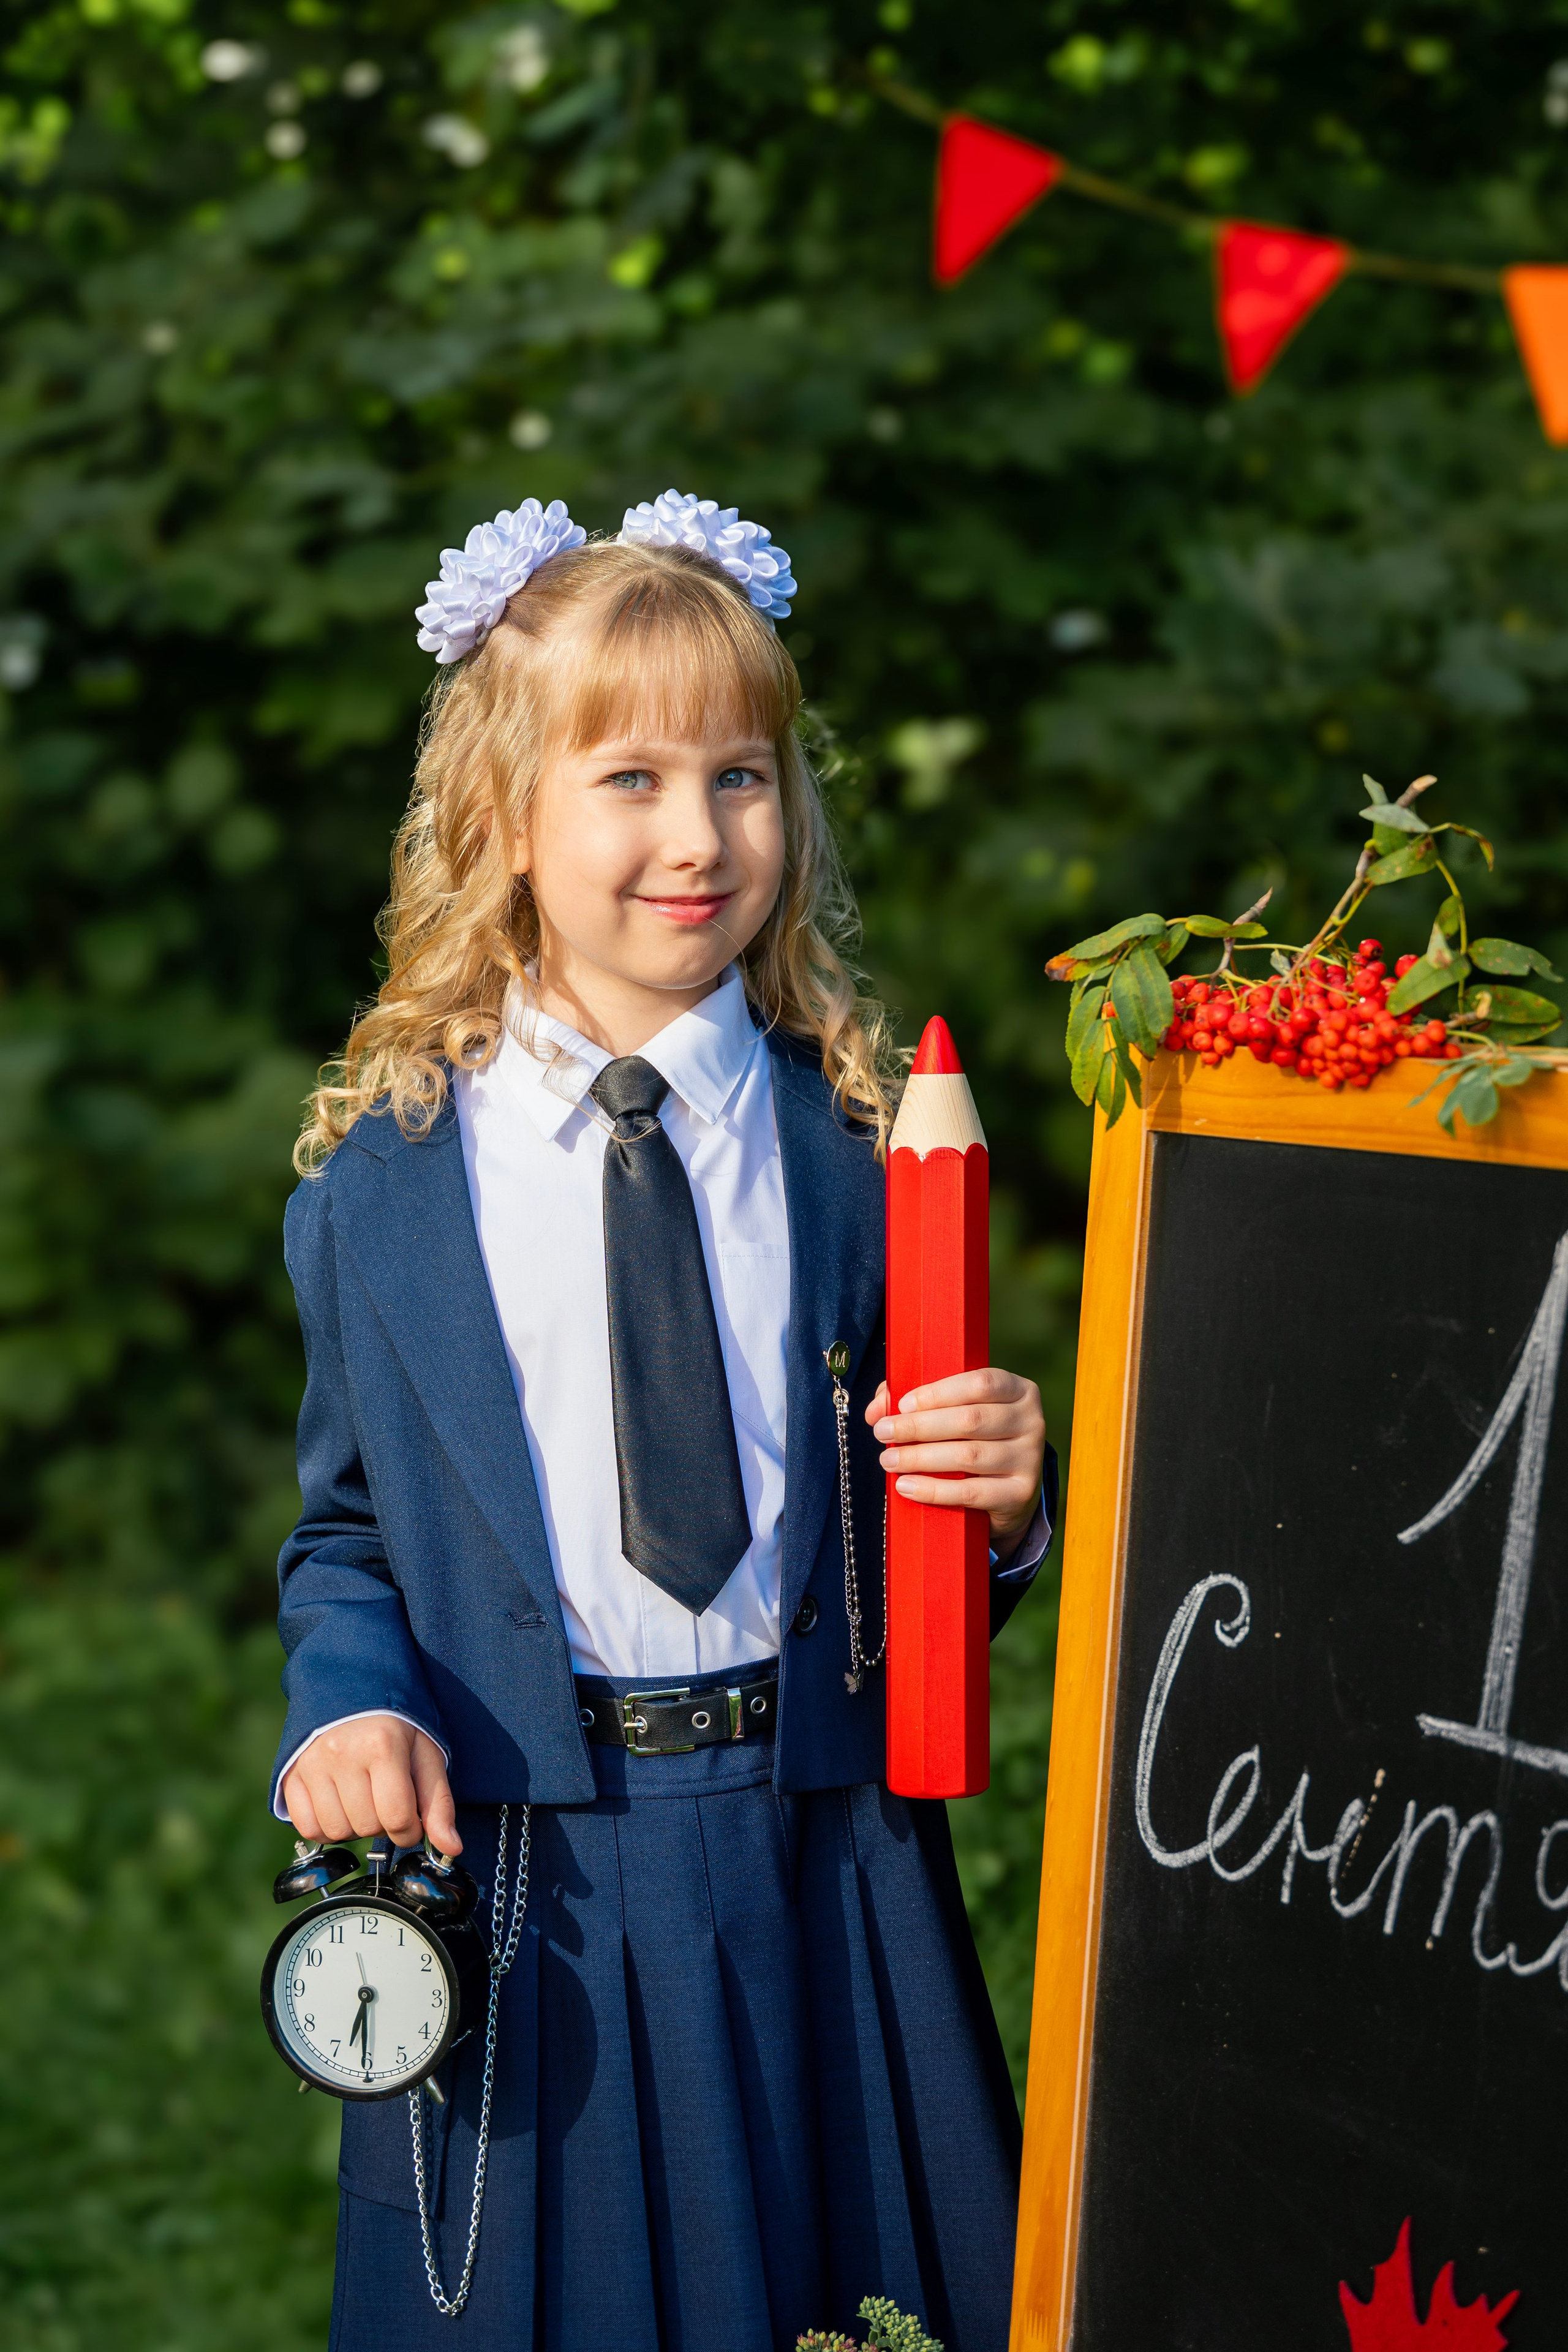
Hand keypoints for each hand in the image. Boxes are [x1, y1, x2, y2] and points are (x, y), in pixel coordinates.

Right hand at [282, 1715, 460, 1856]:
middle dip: (383, 1824)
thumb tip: (451, 1849)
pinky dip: (326, 1828)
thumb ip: (439, 1803)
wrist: (351, 1693)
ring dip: (355, 1828)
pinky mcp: (291, 1775)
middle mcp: (342, 1753)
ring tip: (363, 1800)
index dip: (409, 1831)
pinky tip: (340, 1807)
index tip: (411, 1820)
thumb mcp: (426, 1756)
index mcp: (382, 1745)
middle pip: (367, 1827)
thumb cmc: (395, 1728)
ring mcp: (312, 1764)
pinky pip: (307, 1828)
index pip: (397, 1817)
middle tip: (385, 1799)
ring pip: (337, 1831)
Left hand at [867, 1366, 1045, 1552]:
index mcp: (1018, 1390)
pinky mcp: (1020, 1493)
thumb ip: (918, 1401)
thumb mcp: (954, 1412)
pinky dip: (934, 1490)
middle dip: (919, 1426)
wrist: (1009, 1490)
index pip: (980, 1384)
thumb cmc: (974, 1438)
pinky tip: (907, 1486)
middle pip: (970, 1420)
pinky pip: (971, 1492)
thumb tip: (876, 1409)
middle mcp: (1031, 1421)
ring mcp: (1029, 1459)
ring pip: (968, 1456)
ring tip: (888, 1460)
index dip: (938, 1393)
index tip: (902, 1404)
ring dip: (920, 1458)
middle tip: (882, 1431)